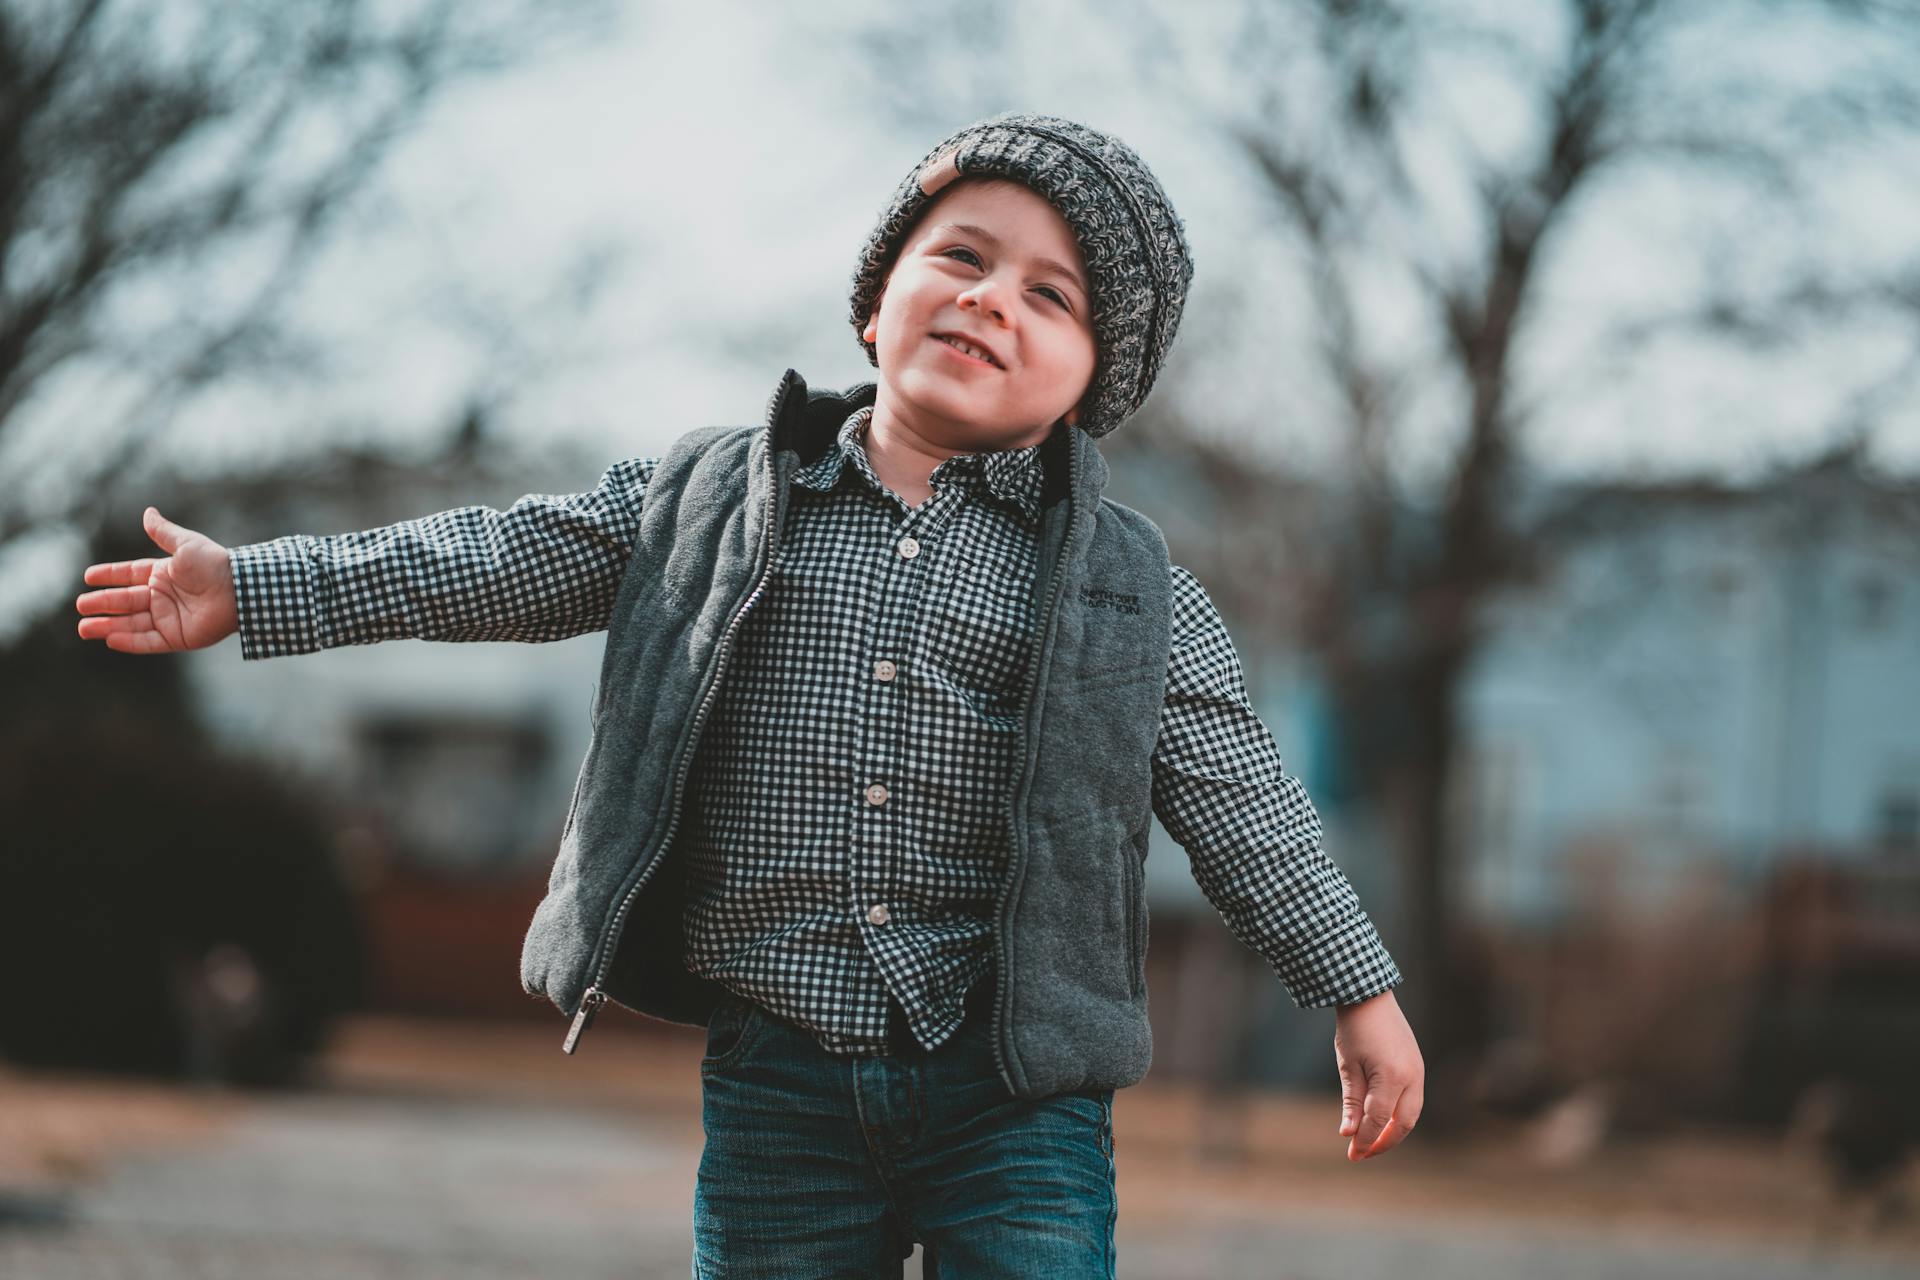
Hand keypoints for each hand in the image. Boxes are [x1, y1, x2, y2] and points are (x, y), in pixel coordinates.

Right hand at [75, 507, 236, 653]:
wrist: (240, 589)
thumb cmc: (214, 564)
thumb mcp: (185, 544)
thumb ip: (163, 532)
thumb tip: (148, 511)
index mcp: (163, 574)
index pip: (129, 574)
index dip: (109, 575)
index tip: (89, 576)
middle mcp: (163, 596)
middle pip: (125, 601)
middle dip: (102, 604)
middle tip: (80, 605)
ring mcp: (169, 618)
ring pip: (131, 623)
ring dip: (108, 626)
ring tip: (83, 628)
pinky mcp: (178, 638)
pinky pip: (148, 641)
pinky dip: (129, 641)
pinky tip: (109, 639)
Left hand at [1334, 988, 1423, 1161]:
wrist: (1370, 997)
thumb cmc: (1354, 1029)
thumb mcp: (1348, 1066)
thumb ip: (1352, 1102)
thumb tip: (1349, 1134)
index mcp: (1392, 1076)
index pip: (1378, 1120)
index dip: (1365, 1140)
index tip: (1351, 1154)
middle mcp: (1412, 1077)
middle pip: (1403, 1123)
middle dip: (1383, 1142)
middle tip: (1361, 1153)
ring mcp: (1418, 1071)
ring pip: (1411, 1115)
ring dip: (1393, 1132)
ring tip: (1371, 1142)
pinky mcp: (1417, 1067)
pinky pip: (1413, 1101)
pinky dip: (1398, 1116)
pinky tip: (1381, 1121)